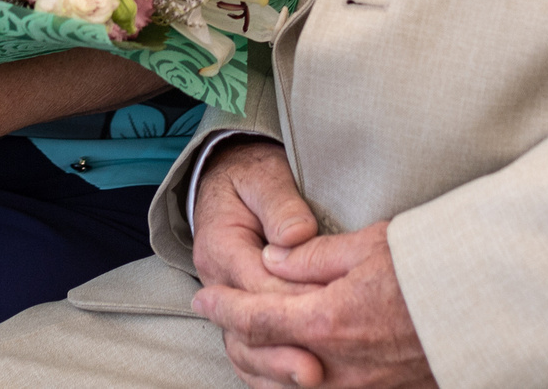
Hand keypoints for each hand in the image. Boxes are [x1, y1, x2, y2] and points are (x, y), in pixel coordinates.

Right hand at [189, 138, 323, 387]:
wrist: (229, 181)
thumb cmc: (251, 178)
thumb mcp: (264, 178)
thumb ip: (281, 205)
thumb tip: (297, 235)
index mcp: (220, 245)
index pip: (257, 282)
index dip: (294, 299)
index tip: (330, 310)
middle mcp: (216, 282)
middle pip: (244, 328)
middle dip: (282, 349)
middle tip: (317, 369)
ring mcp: (224, 304)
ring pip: (243, 350)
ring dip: (276, 369)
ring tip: (311, 380)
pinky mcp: (238, 316)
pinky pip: (249, 354)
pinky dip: (272, 374)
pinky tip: (301, 384)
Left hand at [195, 221, 432, 388]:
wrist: (488, 309)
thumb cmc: (431, 269)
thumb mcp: (368, 246)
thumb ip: (311, 257)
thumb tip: (272, 259)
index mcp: (327, 321)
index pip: (256, 319)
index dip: (223, 307)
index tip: (202, 297)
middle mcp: (336, 366)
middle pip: (262, 362)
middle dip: (234, 338)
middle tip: (218, 316)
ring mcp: (358, 388)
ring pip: (287, 388)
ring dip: (260, 366)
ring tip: (247, 341)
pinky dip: (294, 383)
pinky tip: (294, 366)